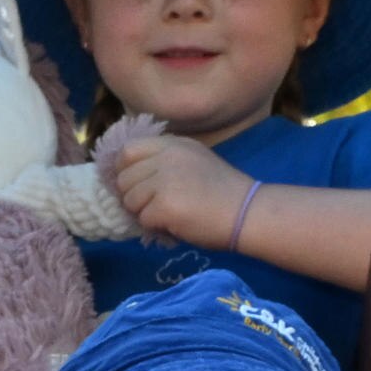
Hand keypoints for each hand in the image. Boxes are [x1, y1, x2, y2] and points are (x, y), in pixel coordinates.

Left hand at [94, 117, 239, 244]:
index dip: (124, 171)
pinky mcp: (165, 205)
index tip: (135, 186)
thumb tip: (125, 176)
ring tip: (170, 214)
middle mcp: (167, 156)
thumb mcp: (193, 161)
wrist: (247, 212)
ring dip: (145, 213)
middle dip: (134, 197)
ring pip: (130, 200)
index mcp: (173, 144)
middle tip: (156, 205)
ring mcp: (165, 179)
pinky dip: (156, 227)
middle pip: (124, 178)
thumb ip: (163, 162)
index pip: (127, 151)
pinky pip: (143, 219)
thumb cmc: (222, 192)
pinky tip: (176, 223)